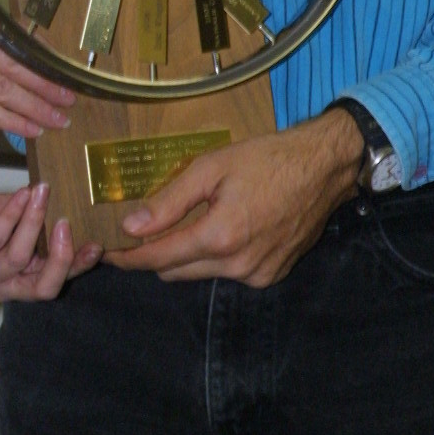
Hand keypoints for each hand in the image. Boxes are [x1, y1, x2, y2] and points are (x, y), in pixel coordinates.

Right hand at [0, 0, 72, 137]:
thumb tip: (19, 59)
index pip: (12, 32)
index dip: (42, 54)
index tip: (63, 69)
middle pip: (15, 59)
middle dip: (47, 83)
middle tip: (69, 95)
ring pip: (6, 86)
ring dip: (36, 106)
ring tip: (57, 117)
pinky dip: (12, 121)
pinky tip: (31, 129)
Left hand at [0, 182, 101, 298]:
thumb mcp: (4, 214)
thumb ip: (32, 212)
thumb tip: (62, 192)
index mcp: (19, 277)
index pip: (57, 279)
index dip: (80, 264)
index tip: (98, 239)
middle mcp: (4, 285)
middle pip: (46, 287)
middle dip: (64, 259)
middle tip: (70, 223)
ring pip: (20, 260)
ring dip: (35, 223)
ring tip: (42, 193)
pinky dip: (11, 215)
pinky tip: (21, 194)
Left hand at [105, 109, 364, 285]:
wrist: (324, 168)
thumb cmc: (267, 159)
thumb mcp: (212, 168)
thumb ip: (169, 201)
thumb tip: (131, 226)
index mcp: (220, 237)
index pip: (159, 258)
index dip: (129, 257)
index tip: (108, 252)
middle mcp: (238, 266)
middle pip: (176, 272)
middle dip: (154, 256)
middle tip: (138, 235)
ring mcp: (258, 275)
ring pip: (202, 273)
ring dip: (186, 256)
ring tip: (179, 227)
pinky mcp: (273, 274)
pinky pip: (229, 273)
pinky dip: (216, 257)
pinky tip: (220, 230)